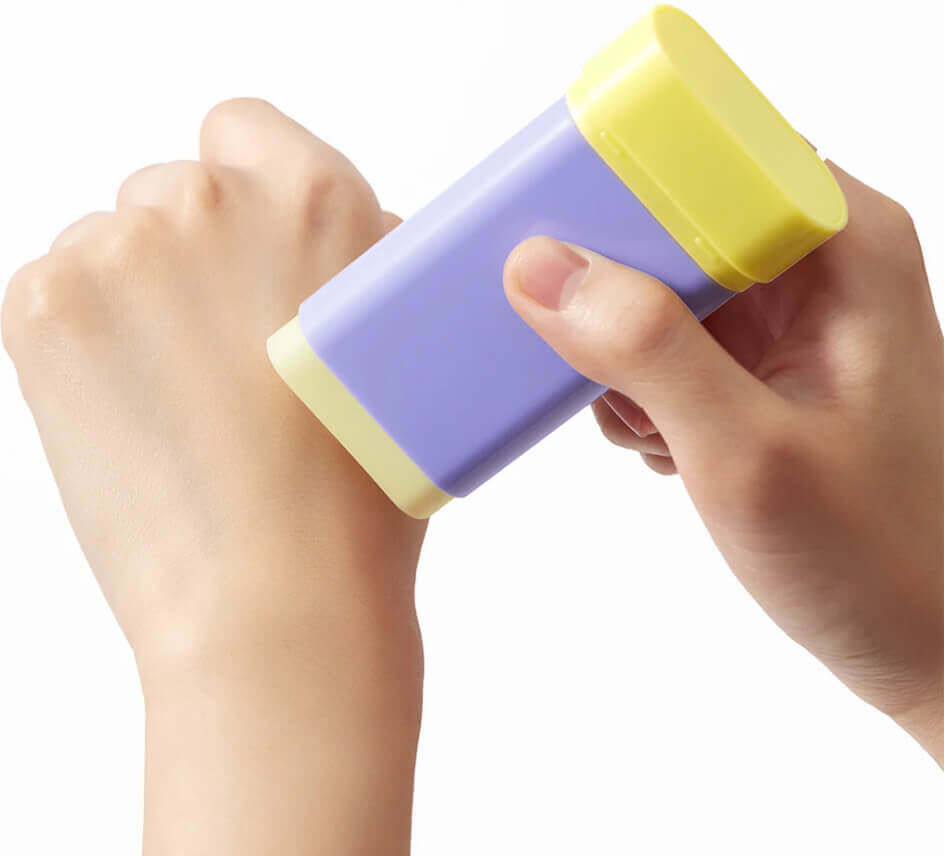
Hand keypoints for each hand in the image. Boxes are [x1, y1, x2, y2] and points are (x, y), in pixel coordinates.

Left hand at [3, 99, 424, 853]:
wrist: (278, 596)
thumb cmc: (356, 495)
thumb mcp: (400, 352)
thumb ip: (358, 263)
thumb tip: (322, 235)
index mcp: (316, 197)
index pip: (243, 128)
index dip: (248, 189)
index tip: (251, 252)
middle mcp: (213, 201)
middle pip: (174, 189)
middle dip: (195, 253)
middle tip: (226, 348)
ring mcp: (117, 249)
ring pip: (114, 240)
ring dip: (139, 295)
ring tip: (185, 394)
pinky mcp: (45, 307)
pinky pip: (61, 286)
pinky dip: (88, 336)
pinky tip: (141, 406)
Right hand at [504, 163, 943, 763]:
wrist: (919, 635)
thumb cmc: (877, 556)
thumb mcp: (746, 453)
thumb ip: (646, 350)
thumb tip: (543, 268)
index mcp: (844, 247)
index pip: (710, 158)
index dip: (622, 193)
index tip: (561, 253)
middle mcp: (816, 266)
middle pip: (671, 223)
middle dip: (615, 301)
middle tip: (610, 374)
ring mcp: (785, 317)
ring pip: (655, 290)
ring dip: (624, 359)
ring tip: (656, 428)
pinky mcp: (758, 364)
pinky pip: (666, 342)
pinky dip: (643, 392)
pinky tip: (669, 443)